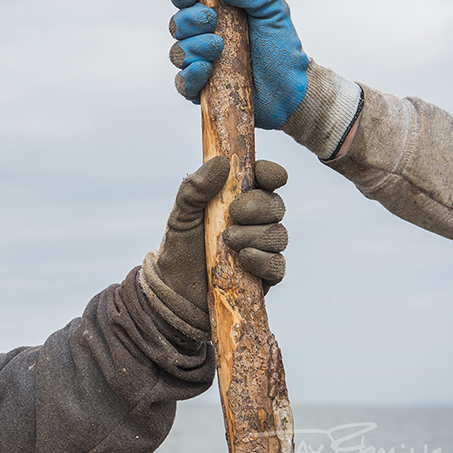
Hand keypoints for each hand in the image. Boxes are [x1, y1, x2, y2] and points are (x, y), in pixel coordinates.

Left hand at [138, 156, 287, 339]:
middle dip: (258, 207)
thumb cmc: (181, 245)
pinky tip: (245, 258)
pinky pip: (278, 265)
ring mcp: (263, 248)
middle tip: (234, 213)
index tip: (264, 176)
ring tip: (228, 240)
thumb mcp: (181, 214)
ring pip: (279, 234)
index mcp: (239, 198)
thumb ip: (195, 188)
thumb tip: (220, 162)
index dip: (271, 173)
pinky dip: (263, 260)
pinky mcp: (264, 276)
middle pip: (276, 205)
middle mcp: (256, 221)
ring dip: (256, 235)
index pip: (265, 179)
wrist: (173, 289)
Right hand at [168, 0, 309, 129]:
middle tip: (211, 21)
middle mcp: (202, 37)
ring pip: (177, 52)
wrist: (291, 86)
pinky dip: (190, 74)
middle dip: (189, 20)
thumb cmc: (280, 46)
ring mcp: (199, 63)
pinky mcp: (201, 90)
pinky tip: (206, 68)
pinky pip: (182, 83)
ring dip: (193, 46)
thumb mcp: (274, 10)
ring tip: (217, 47)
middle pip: (176, 24)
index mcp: (215, 13)